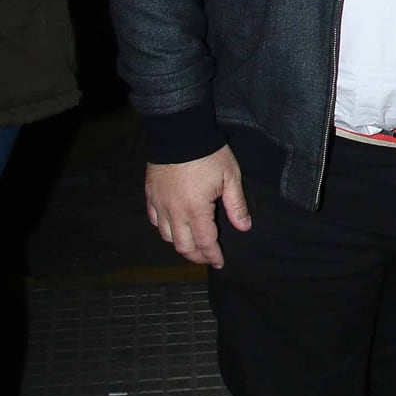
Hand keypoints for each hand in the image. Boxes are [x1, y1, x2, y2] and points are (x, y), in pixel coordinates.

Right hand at [145, 145, 250, 268]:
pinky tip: (173, 227)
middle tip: (207, 257)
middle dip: (196, 256)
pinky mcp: (150, 194)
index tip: (219, 263)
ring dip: (180, 244)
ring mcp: (159, 203)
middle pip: (183, 245)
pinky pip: (154, 220)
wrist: (179, 132)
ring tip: (192, 244)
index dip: (212, 255)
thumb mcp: (230, 177)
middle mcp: (175, 211)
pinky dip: (164, 228)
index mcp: (196, 209)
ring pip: (166, 236)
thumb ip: (236, 205)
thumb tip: (244, 227)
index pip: (205, 242)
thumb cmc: (208, 154)